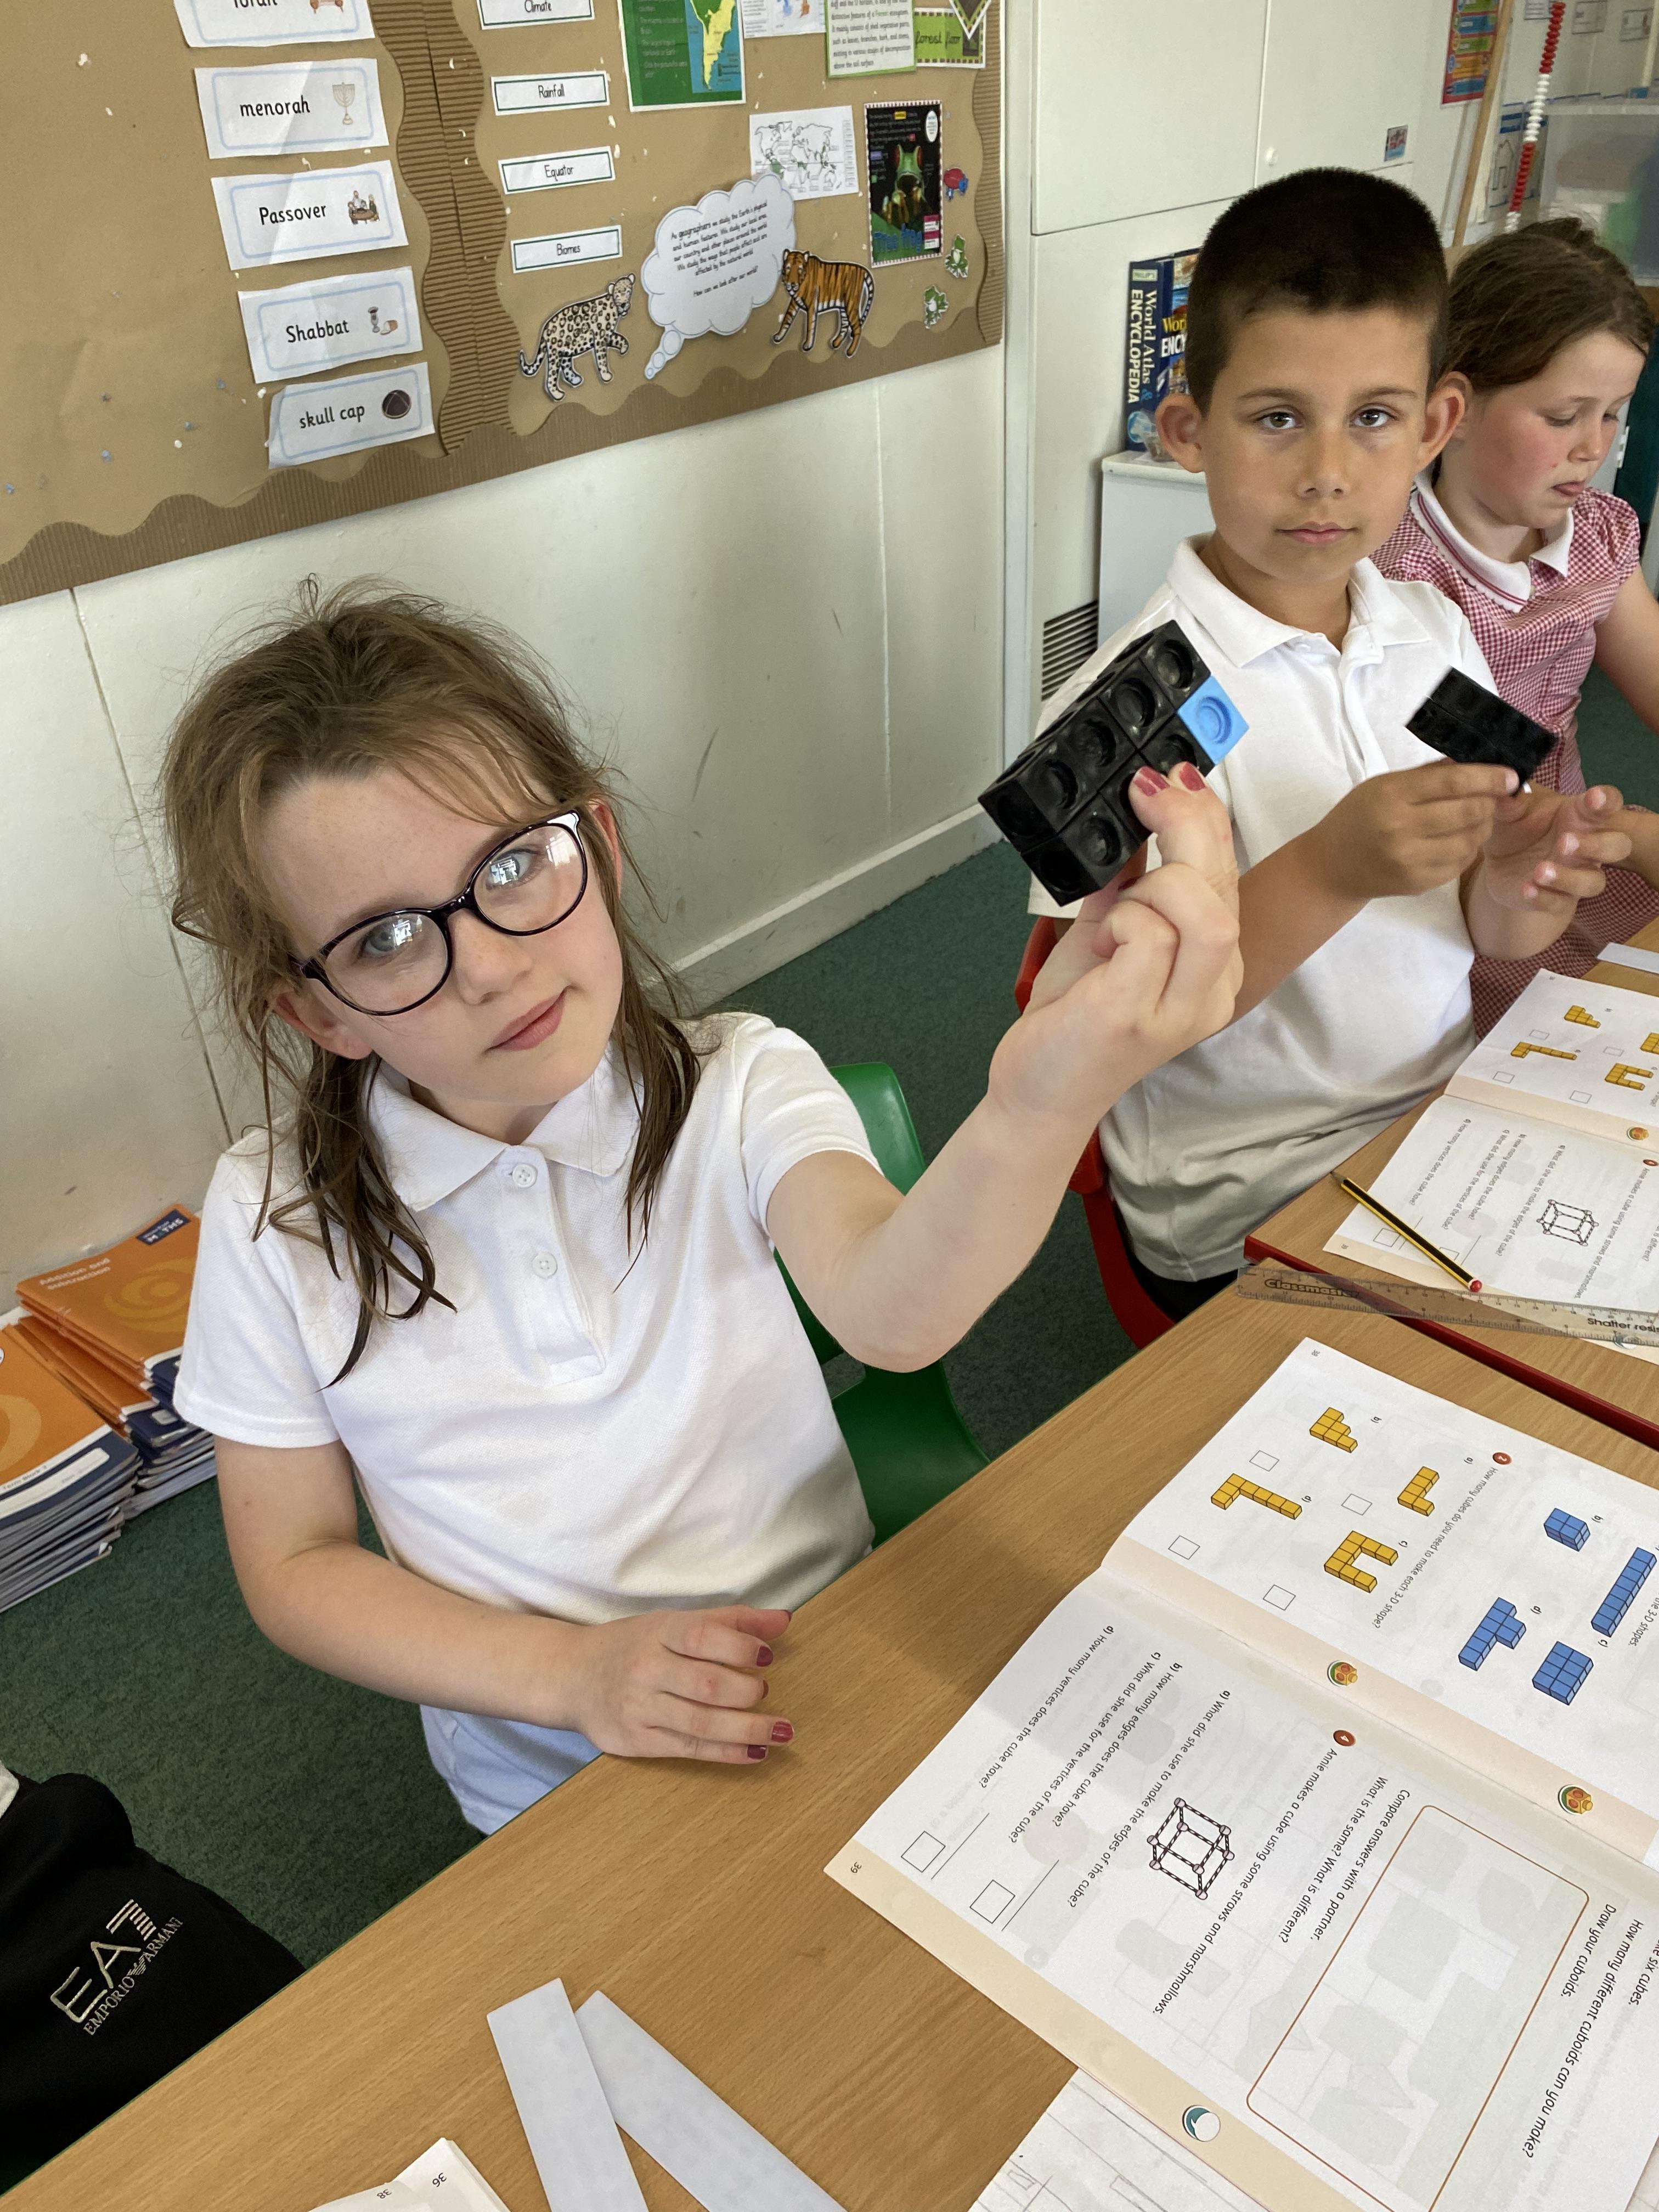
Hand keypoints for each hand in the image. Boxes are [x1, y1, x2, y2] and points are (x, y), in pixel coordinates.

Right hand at [566, 1605, 791, 1762]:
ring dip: (747, 1729)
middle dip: (745, 1691)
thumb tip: (785, 1620)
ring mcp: (639, 1708)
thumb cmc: (634, 1645)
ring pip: (701, 1722)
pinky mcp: (636, 1742)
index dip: (739, 1647)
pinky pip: (688, 1748)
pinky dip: (726, 1752)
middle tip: (764, 1691)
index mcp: (658, 1632)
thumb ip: (731, 1621)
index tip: (767, 1655)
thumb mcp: (673, 1623)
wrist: (571, 1676)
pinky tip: (755, 1752)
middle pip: (706, 1684)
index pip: (702, 1636)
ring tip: (781, 1731)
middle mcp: (646, 1669)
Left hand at [1001, 764, 1240, 1124]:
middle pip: (1222, 887)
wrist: (1040, 1091)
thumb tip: (1130, 818)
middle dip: (1185, 824)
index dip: (1205, 815)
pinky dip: (1121, 921)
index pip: (1228, 875)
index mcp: (1213, 966)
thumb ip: (1125, 883)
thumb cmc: (1075, 1019)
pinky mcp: (1137, 1016)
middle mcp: (1212, 990)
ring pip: (1202, 913)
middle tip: (1142, 790)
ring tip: (1113, 910)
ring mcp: (1180, 1008)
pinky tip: (1099, 941)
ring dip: (1152, 887)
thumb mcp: (1104, 934)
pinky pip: (1149, 938)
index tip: (1171, 774)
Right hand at [1310, 761, 1518, 899]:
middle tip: (1497, 796)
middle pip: (1468, 811)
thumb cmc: (1359, 817)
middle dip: (1490, 802)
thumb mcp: (1383, 785)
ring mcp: (1410, 860)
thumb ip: (1428, 774)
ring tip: (1478, 818)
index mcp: (1391, 795)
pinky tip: (1459, 840)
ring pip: (1470, 840)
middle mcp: (1400, 829)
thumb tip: (1475, 761)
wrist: (1331, 866)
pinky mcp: (1418, 883)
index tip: (1510, 776)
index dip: (1488, 777)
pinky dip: (1468, 849)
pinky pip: (1459, 864)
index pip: (1452, 782)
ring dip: (1482, 826)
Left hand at [1480, 784, 1630, 915]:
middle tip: (1565, 841)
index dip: (1607, 800)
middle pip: (1617, 846)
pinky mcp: (1556, 900)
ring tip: (1540, 870)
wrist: (1499, 864)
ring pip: (1593, 882)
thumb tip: (1504, 785)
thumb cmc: (1519, 827)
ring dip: (1570, 877)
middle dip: (1597, 845)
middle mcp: (1586, 847)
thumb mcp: (1512, 811)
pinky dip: (1544, 898)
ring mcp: (1575, 875)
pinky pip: (1560, 904)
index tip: (1595, 797)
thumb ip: (1511, 800)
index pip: (1607, 804)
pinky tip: (1526, 889)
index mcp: (1580, 815)